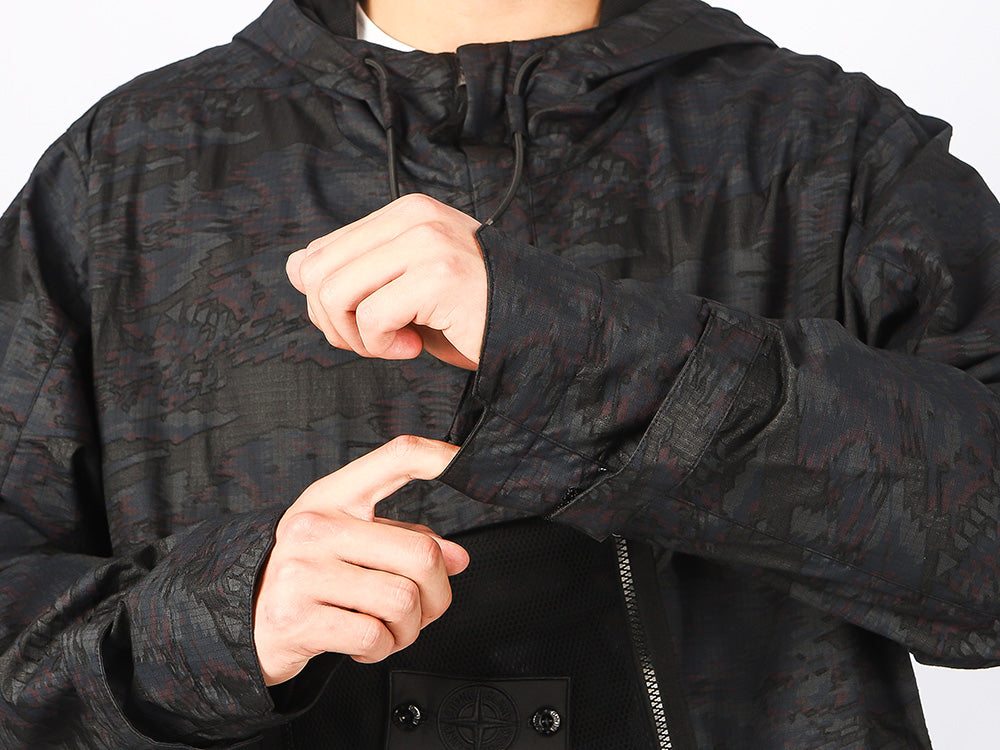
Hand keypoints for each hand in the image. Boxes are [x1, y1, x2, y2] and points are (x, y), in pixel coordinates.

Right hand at [253, 436, 469, 685]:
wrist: (243, 619)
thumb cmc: (308, 575)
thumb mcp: (349, 541)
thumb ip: (404, 542)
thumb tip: (456, 559)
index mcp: (333, 497)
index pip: (396, 458)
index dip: (440, 456)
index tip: (465, 462)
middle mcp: (315, 527)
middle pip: (421, 554)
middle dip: (437, 594)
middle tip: (425, 607)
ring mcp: (303, 572)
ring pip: (403, 601)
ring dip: (409, 627)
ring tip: (391, 627)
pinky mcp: (297, 618)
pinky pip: (373, 637)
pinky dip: (382, 648)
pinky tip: (366, 642)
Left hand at [286, 193, 485, 369]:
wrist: (539, 330)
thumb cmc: (473, 314)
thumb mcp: (404, 287)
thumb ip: (354, 273)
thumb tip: (293, 267)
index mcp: (404, 212)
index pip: (320, 252)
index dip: (327, 303)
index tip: (367, 325)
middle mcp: (414, 217)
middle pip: (315, 272)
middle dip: (333, 322)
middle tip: (375, 341)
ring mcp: (426, 243)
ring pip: (334, 293)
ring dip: (357, 337)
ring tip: (396, 344)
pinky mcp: (438, 276)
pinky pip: (372, 318)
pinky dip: (384, 347)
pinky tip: (416, 348)